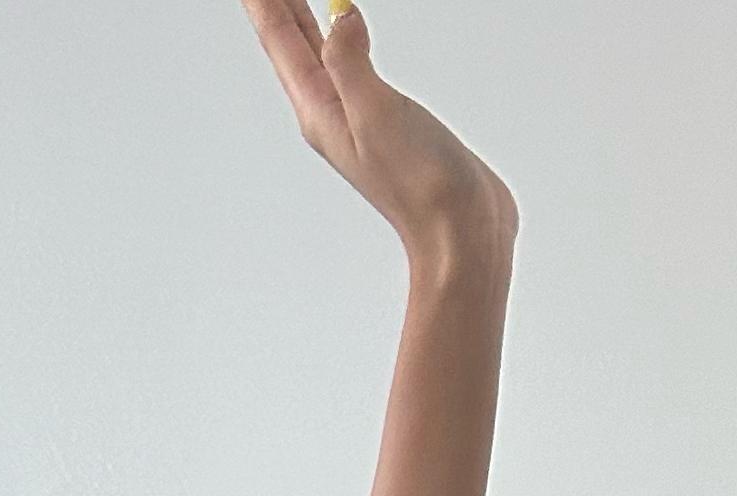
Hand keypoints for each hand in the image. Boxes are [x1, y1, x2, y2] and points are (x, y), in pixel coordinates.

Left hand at [236, 0, 517, 267]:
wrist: (460, 231)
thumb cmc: (419, 185)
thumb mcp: (376, 113)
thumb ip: (350, 61)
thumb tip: (340, 15)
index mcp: (319, 111)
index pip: (280, 38)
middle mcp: (330, 113)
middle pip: (291, 42)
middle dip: (277, 4)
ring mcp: (356, 116)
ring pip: (317, 50)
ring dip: (302, 15)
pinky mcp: (385, 118)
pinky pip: (351, 61)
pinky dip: (340, 33)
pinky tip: (343, 24)